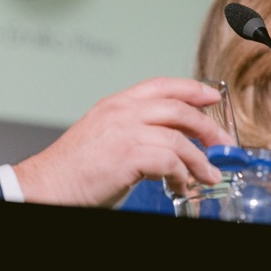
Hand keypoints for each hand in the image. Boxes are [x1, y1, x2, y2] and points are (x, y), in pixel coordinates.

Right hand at [12, 77, 235, 207]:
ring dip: (200, 159)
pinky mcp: (128, 156)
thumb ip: (134, 131)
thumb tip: (168, 142)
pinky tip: (182, 184)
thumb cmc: (73, 169)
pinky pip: (171, 162)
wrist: (48, 185)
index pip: (161, 85)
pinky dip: (183, 175)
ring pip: (179, 139)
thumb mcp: (105, 137)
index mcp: (116, 104)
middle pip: (178, 108)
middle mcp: (122, 112)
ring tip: (209, 174)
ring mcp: (125, 132)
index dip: (191, 88)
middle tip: (222, 143)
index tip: (212, 96)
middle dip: (207, 126)